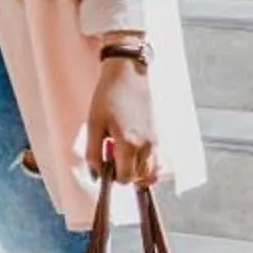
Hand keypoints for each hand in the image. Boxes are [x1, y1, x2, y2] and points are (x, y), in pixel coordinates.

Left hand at [87, 59, 158, 186]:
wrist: (128, 74)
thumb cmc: (108, 96)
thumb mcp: (93, 124)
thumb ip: (93, 153)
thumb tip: (96, 174)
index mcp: (129, 144)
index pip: (124, 179)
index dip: (111, 175)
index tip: (103, 160)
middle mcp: (147, 147)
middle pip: (137, 178)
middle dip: (123, 171)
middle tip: (111, 150)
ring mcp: (155, 142)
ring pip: (149, 173)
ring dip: (135, 169)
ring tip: (121, 150)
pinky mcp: (158, 136)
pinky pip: (157, 162)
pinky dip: (145, 164)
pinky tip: (132, 150)